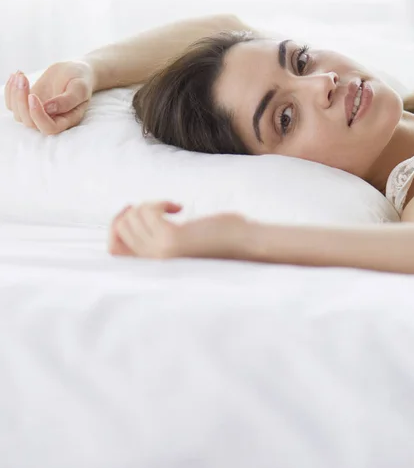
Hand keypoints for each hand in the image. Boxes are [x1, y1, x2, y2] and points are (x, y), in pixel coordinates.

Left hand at [3, 60, 94, 134]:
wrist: (75, 71)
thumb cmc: (81, 79)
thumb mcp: (79, 87)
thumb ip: (68, 100)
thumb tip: (49, 109)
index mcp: (67, 119)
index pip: (49, 128)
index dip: (38, 115)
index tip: (33, 96)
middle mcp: (52, 120)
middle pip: (30, 122)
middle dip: (21, 101)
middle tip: (23, 79)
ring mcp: (38, 112)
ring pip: (18, 115)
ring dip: (14, 95)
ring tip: (20, 75)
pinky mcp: (29, 103)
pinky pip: (12, 104)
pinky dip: (9, 90)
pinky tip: (16, 75)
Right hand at [108, 201, 248, 259]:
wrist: (245, 244)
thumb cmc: (219, 237)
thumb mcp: (181, 238)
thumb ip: (156, 234)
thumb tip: (129, 211)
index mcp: (155, 266)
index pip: (113, 249)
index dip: (116, 225)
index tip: (134, 209)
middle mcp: (154, 263)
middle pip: (121, 227)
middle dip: (137, 209)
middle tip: (162, 208)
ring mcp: (161, 253)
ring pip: (132, 218)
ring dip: (150, 204)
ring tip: (174, 208)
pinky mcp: (172, 240)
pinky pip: (148, 212)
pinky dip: (160, 202)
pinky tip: (179, 207)